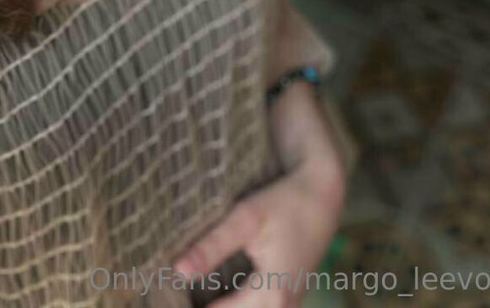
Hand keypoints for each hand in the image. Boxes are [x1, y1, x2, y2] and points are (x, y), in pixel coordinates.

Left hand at [171, 152, 345, 306]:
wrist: (324, 193)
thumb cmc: (286, 202)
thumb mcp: (246, 218)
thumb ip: (212, 246)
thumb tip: (177, 272)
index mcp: (270, 296)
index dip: (187, 305)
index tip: (164, 295)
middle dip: (204, 306)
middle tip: (175, 293)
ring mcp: (287, 304)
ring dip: (222, 305)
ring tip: (188, 292)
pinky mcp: (287, 295)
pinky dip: (236, 303)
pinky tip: (214, 289)